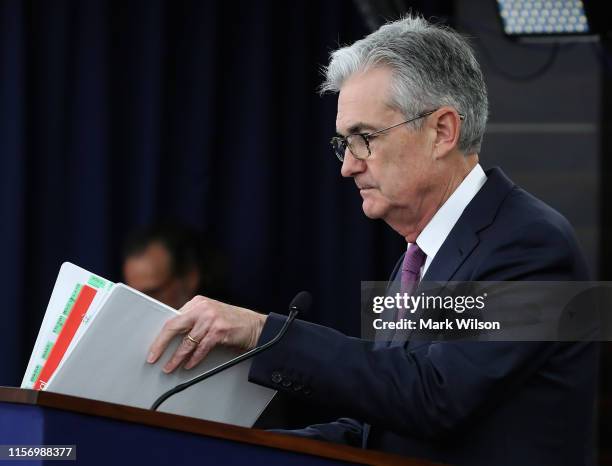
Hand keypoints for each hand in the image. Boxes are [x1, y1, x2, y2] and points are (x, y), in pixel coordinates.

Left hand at [146, 295, 266, 372]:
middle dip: (161, 344)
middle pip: (174, 326)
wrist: (256, 326)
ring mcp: (211, 318)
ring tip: (170, 367)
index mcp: (197, 303)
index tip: (153, 349)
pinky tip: (189, 365)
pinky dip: (194, 358)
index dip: (161, 336)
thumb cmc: (232, 323)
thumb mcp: (210, 316)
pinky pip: (201, 348)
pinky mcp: (220, 330)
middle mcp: (202, 308)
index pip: (172, 319)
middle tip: (153, 358)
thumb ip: (193, 322)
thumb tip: (171, 339)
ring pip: (187, 341)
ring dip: (177, 357)